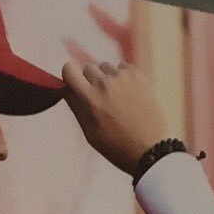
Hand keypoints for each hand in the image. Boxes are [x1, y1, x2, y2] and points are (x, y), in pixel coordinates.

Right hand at [62, 59, 171, 176]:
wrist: (147, 146)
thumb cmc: (114, 144)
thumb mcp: (88, 131)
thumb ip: (76, 106)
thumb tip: (66, 88)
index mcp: (89, 98)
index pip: (69, 71)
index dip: (68, 75)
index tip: (72, 82)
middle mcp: (105, 83)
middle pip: (88, 69)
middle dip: (89, 81)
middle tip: (98, 99)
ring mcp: (123, 77)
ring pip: (105, 67)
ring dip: (106, 78)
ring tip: (114, 97)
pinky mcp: (138, 74)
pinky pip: (122, 67)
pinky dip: (121, 76)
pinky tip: (127, 93)